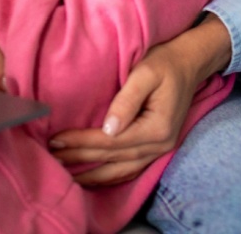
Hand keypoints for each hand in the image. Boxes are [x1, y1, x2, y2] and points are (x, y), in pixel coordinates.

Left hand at [49, 15, 232, 185]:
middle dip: (80, 159)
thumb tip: (108, 129)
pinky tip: (92, 178)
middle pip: (112, 158)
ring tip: (65, 175)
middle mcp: (160, 146)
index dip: (81, 142)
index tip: (55, 141)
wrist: (189, 62)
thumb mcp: (145, 73)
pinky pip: (131, 169)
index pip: (110, 141)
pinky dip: (110, 176)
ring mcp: (160, 151)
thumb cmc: (165, 62)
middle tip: (51, 159)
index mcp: (157, 128)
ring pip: (121, 171)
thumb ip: (126, 101)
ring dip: (92, 175)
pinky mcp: (157, 148)